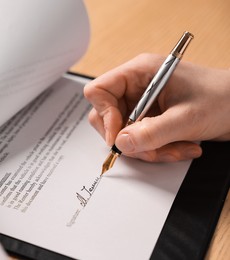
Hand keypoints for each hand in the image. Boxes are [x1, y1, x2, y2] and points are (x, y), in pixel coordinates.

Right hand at [84, 53, 229, 161]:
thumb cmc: (223, 99)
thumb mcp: (186, 118)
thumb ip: (151, 133)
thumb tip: (120, 143)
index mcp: (140, 72)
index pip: (99, 90)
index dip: (104, 115)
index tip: (119, 136)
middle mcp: (136, 87)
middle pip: (107, 116)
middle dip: (128, 138)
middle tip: (150, 148)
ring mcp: (143, 104)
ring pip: (124, 133)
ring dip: (147, 148)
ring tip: (176, 148)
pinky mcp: (150, 118)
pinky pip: (139, 140)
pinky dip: (156, 150)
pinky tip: (180, 147)